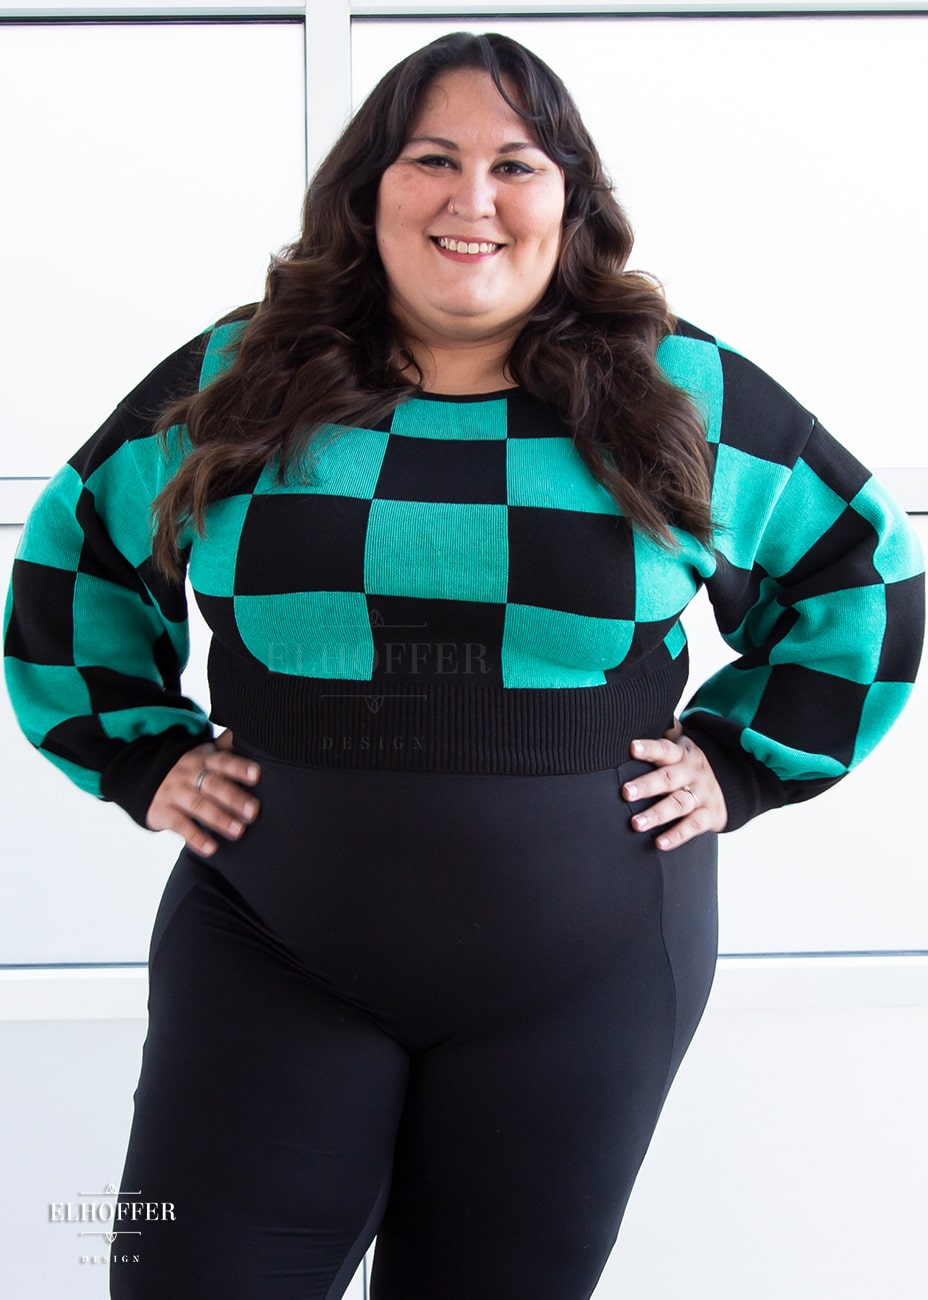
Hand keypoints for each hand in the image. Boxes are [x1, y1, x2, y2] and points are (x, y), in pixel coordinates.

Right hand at [145, 730, 261, 856]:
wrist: (143, 776)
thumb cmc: (189, 769)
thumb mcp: (205, 755)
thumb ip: (228, 749)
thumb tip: (260, 736)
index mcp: (203, 760)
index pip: (223, 761)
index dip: (239, 767)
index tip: (257, 775)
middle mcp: (189, 774)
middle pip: (213, 784)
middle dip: (234, 798)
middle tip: (254, 812)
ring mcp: (175, 793)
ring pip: (197, 805)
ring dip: (219, 819)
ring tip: (238, 832)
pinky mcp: (163, 812)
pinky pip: (179, 825)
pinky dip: (195, 838)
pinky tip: (211, 848)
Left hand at [622, 718, 727, 850]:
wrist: (735, 782)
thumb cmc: (691, 764)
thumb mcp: (682, 746)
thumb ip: (665, 734)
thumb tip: (644, 712)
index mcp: (682, 754)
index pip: (664, 749)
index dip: (649, 748)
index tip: (631, 748)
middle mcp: (692, 773)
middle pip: (668, 778)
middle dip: (647, 785)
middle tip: (626, 792)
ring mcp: (702, 794)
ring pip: (678, 804)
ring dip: (657, 814)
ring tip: (636, 823)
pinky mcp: (710, 815)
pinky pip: (693, 827)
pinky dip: (677, 835)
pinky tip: (659, 844)